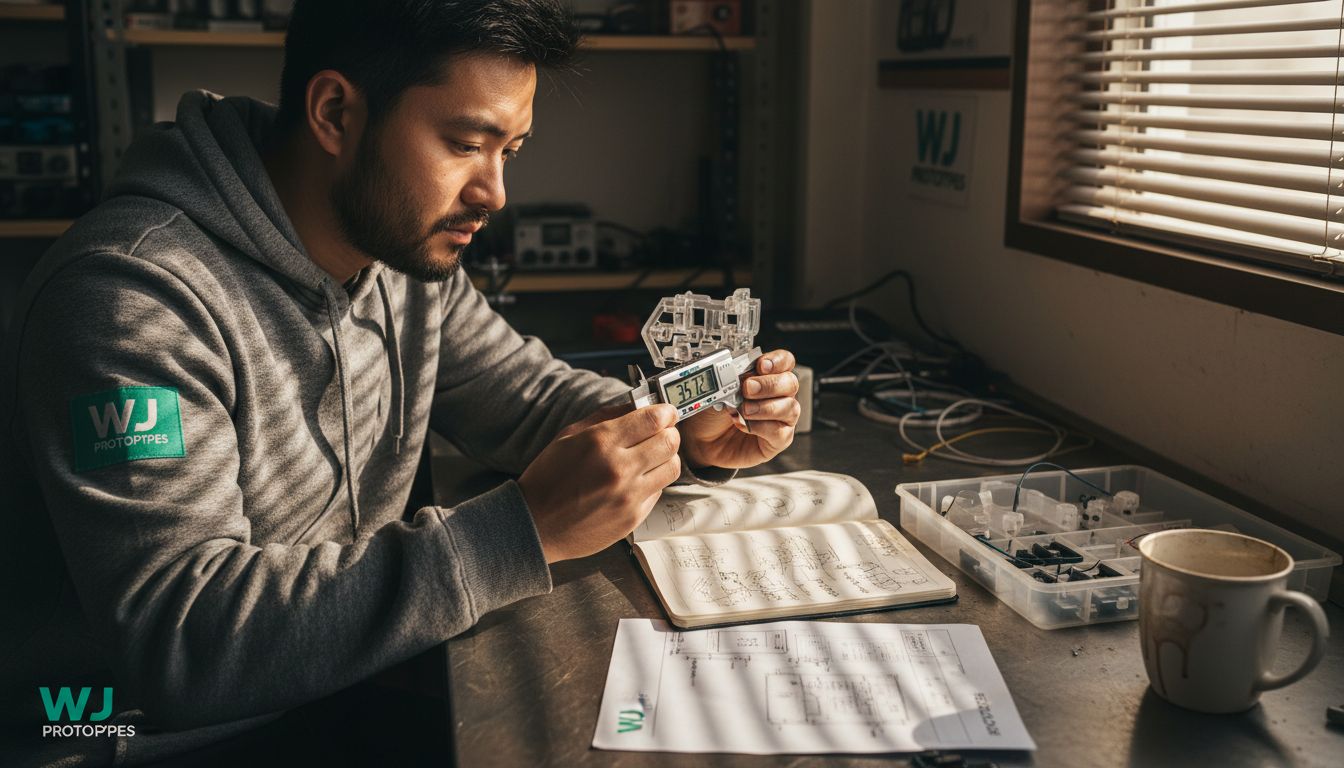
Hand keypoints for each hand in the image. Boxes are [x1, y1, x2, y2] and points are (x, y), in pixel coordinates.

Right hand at [519, 404, 680, 562]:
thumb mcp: (569, 436)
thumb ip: (606, 417)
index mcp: (601, 442)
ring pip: (673, 467)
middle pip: (670, 442)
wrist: (535, 524)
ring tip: (651, 457)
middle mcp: (619, 469)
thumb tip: (637, 406)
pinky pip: (659, 491)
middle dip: (669, 432)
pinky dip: (653, 482)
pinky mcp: (633, 517)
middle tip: (661, 433)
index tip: (666, 413)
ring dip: (666, 458)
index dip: (666, 412)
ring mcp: (629, 496)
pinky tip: (635, 480)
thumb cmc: (548, 479)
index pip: (653, 419)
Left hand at [678, 349, 799, 469]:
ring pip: (790, 407)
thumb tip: (739, 373)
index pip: (784, 362)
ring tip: (744, 410)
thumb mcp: (717, 390)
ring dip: (766, 407)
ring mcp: (780, 418)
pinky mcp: (778, 440)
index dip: (777, 361)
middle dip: (769, 384)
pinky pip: (780, 432)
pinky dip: (762, 427)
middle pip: (790, 383)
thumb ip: (732, 379)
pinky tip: (745, 426)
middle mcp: (777, 396)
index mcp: (765, 377)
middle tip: (748, 388)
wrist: (701, 441)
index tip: (761, 365)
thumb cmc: (712, 413)